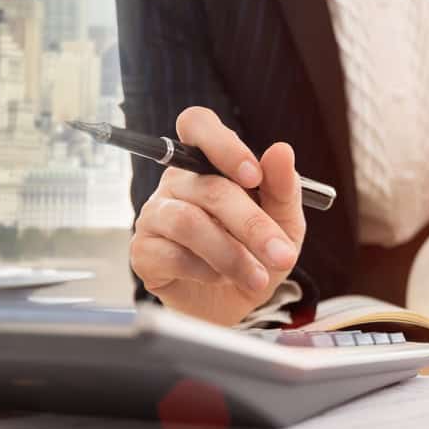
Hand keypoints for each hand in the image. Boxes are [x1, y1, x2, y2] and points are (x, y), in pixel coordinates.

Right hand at [131, 107, 305, 324]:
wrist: (238, 304)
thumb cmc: (257, 253)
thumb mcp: (284, 223)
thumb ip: (284, 188)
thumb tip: (281, 150)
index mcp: (209, 163)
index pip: (198, 125)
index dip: (222, 144)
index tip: (253, 175)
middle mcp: (178, 183)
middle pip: (208, 188)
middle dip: (252, 225)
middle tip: (281, 255)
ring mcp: (155, 215)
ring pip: (188, 223)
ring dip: (231, 254)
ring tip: (258, 278)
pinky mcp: (143, 251)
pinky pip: (172, 255)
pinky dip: (206, 271)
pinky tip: (220, 279)